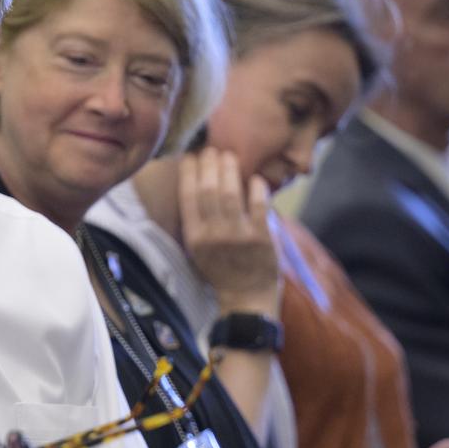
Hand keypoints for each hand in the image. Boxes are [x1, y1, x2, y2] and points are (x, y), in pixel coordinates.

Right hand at [179, 148, 279, 316]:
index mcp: (194, 237)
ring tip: (229, 155)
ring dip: (230, 170)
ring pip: (231, 194)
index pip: (187, 196)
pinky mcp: (261, 238)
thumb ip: (197, 221)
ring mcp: (238, 235)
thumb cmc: (220, 271)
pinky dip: (257, 189)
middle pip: (208, 190)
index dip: (188, 172)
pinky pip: (259, 206)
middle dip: (208, 164)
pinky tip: (255, 178)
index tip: (190, 156)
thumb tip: (198, 184)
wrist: (245, 298)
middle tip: (211, 149)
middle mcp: (213, 234)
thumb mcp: (197, 249)